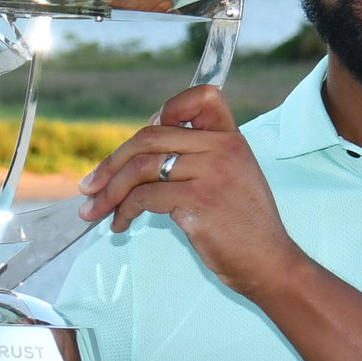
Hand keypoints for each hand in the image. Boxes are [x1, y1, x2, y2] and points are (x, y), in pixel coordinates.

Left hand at [77, 85, 305, 296]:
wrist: (271, 264)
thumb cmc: (247, 228)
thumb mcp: (235, 178)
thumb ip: (203, 157)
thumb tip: (147, 150)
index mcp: (232, 139)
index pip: (202, 97)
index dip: (167, 110)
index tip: (144, 138)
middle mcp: (223, 149)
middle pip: (151, 136)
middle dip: (112, 162)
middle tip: (91, 184)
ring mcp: (211, 173)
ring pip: (141, 167)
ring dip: (110, 190)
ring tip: (96, 210)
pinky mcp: (198, 201)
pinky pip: (144, 196)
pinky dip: (123, 210)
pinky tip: (120, 224)